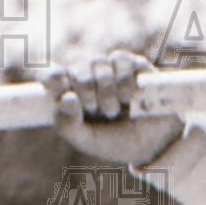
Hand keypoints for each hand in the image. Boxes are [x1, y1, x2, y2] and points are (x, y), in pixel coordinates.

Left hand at [43, 52, 184, 172]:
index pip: (51, 74)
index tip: (59, 90)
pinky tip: (129, 98)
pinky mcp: (134, 64)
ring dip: (106, 90)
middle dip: (85, 90)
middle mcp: (88, 76)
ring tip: (114, 110)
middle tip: (96, 110)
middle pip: (76, 67)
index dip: (52, 78)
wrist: (154, 144)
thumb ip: (68, 125)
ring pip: (98, 62)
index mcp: (71, 93)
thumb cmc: (116, 141)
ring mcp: (111, 69)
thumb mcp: (87, 141)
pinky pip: (121, 60)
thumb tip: (66, 98)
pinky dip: (123, 81)